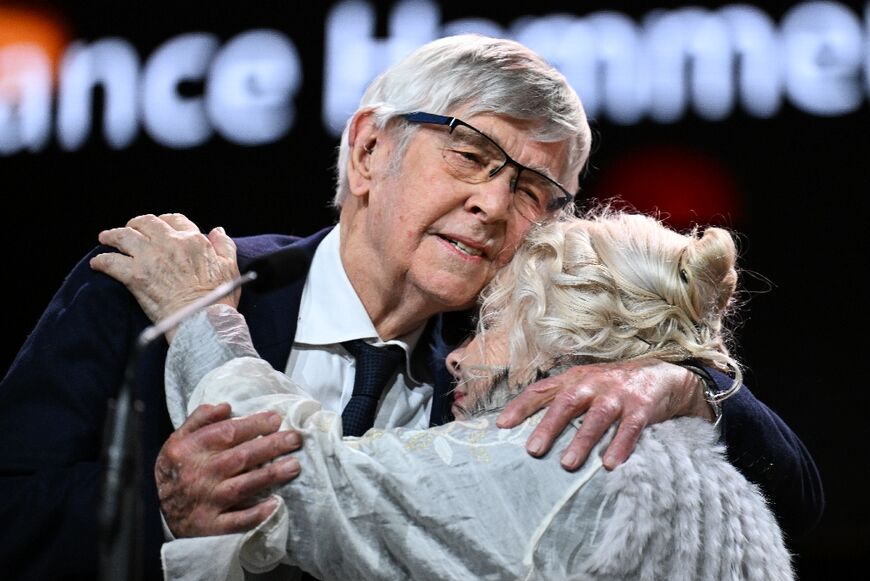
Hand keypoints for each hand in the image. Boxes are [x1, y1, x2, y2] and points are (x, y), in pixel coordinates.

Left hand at [89, 213, 239, 329]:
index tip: (160, 227)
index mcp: (193, 240)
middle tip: (130, 229)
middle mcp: (169, 243)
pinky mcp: (135, 276)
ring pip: (123, 236)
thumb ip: (224, 245)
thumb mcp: (230, 267)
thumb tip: (217, 231)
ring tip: (106, 238)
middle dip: (136, 224)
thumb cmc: (219, 298)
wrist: (203, 320)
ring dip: (112, 236)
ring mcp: (149, 259)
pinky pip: (110, 262)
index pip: (175, 220)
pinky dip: (101, 261)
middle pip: (146, 223)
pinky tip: (97, 264)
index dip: (166, 221)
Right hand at [155, 402, 302, 537]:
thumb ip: (199, 420)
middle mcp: (198, 475)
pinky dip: (255, 514)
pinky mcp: (211, 526)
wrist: (158, 514)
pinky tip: (275, 504)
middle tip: (295, 439)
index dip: (254, 425)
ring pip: (242, 487)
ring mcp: (205, 502)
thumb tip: (224, 406)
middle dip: (270, 446)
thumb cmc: (177, 471)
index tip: (276, 419)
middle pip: (240, 457)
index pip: (226, 432)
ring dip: (270, 476)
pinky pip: (236, 521)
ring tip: (294, 466)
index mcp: (189, 450)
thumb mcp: (178, 440)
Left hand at [496, 359, 710, 470]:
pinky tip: (609, 464)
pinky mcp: (642, 407)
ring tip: (568, 464)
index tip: (501, 425)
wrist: (664, 376)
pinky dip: (620, 445)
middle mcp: (594, 383)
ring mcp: (618, 395)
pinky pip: (630, 428)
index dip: (521, 406)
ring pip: (597, 416)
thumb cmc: (614, 386)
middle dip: (549, 426)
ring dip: (582, 440)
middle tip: (533, 450)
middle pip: (567, 402)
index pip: (542, 390)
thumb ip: (561, 399)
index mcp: (575, 378)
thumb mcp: (586, 385)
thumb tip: (527, 427)